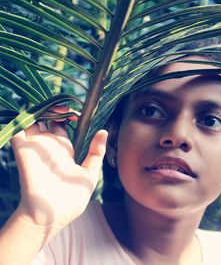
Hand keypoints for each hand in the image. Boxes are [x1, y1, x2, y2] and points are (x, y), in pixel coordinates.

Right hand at [10, 106, 107, 233]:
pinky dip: (20, 120)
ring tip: (52, 105)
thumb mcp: (89, 174)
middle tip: (65, 106)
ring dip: (39, 110)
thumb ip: (96, 153)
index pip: (63, 126)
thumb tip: (104, 132)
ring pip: (32, 121)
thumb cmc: (71, 199)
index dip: (69, 116)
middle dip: (55, 108)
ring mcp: (37, 148)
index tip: (78, 112)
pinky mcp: (24, 152)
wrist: (52, 215)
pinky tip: (31, 113)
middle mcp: (50, 147)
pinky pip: (17, 131)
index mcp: (65, 151)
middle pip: (48, 120)